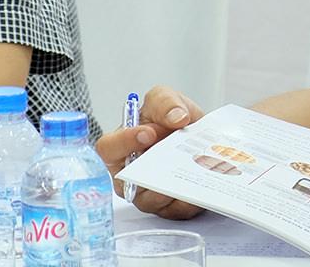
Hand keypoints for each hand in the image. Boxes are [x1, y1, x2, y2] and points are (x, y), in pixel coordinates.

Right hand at [98, 85, 208, 219]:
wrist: (198, 135)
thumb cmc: (171, 120)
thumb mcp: (166, 99)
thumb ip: (165, 103)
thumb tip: (176, 117)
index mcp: (120, 147)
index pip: (108, 148)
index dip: (124, 142)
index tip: (148, 133)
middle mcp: (128, 175)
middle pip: (130, 183)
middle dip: (153, 171)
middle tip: (173, 159)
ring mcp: (147, 195)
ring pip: (153, 200)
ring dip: (171, 188)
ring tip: (190, 173)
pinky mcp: (168, 208)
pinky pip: (176, 211)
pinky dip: (189, 200)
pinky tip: (200, 186)